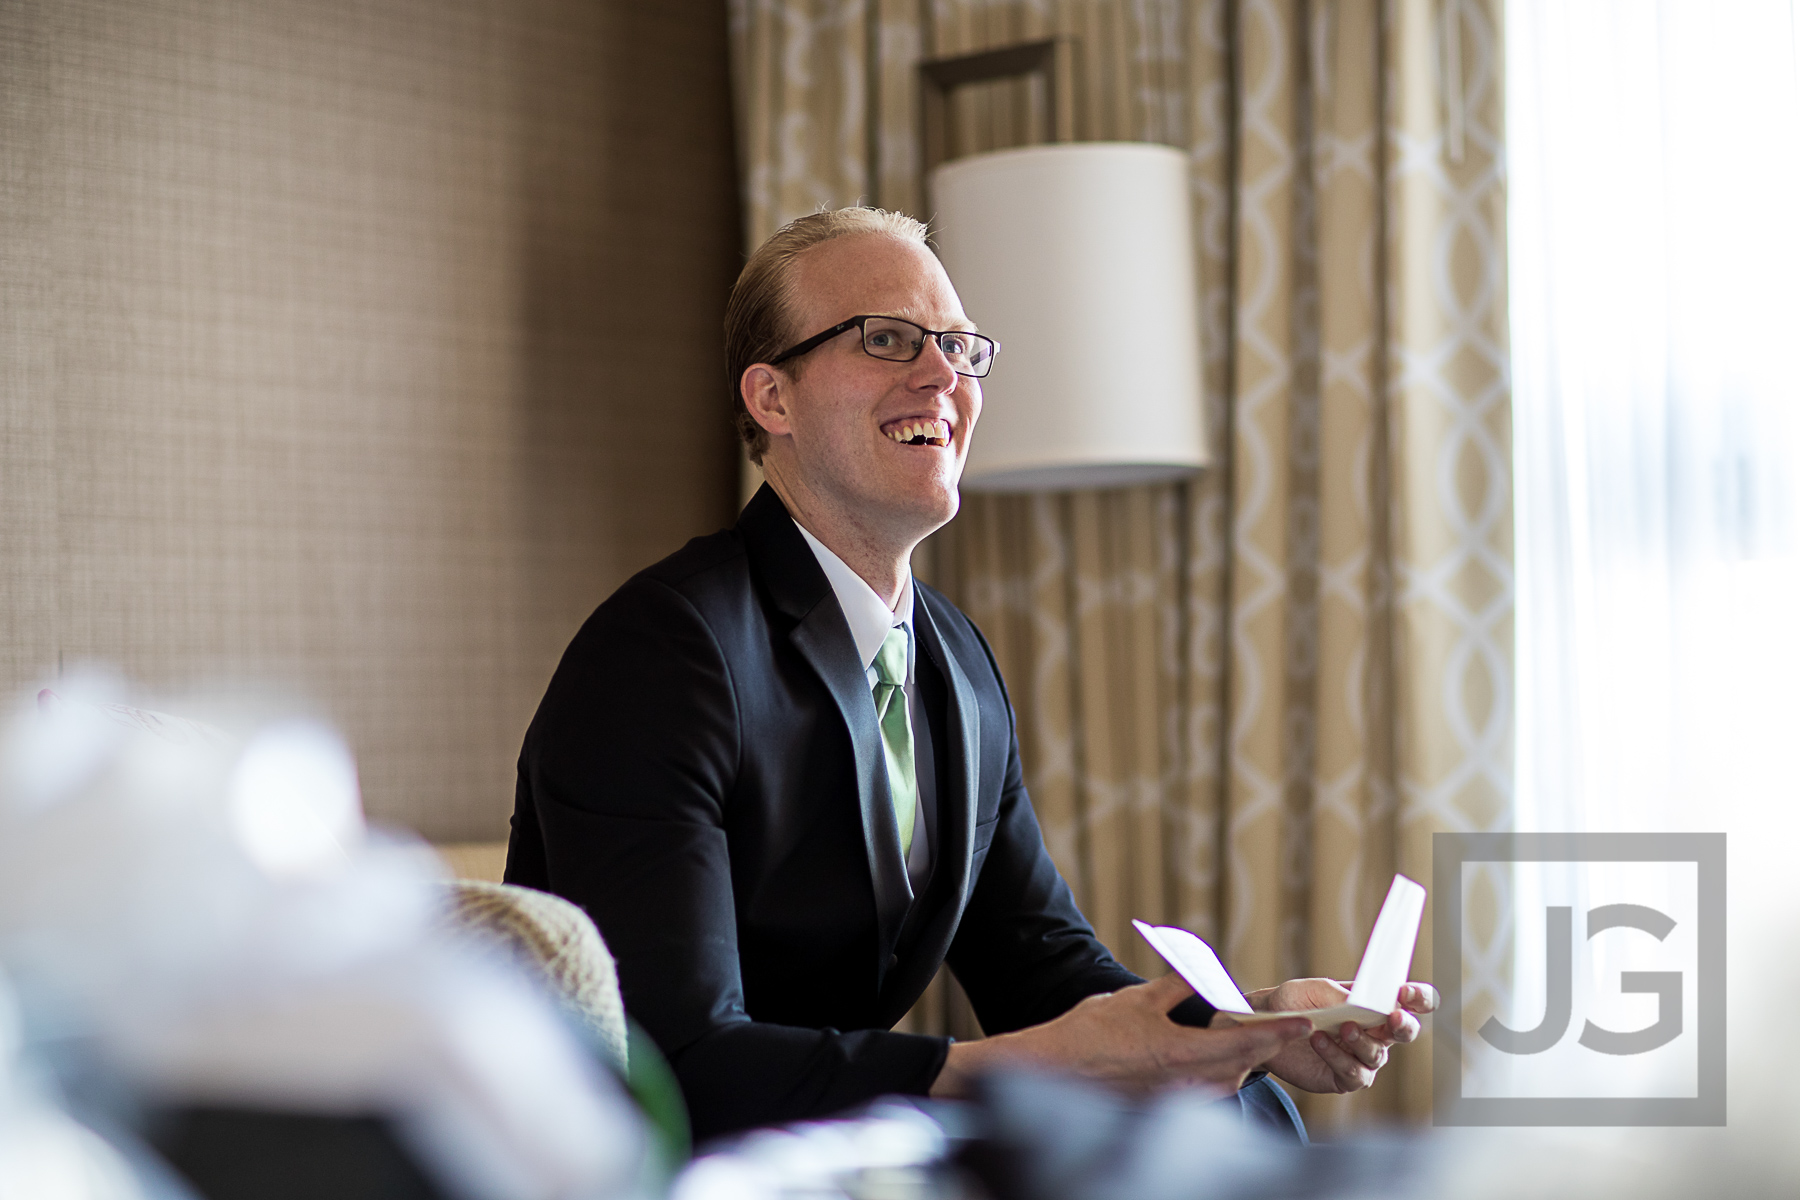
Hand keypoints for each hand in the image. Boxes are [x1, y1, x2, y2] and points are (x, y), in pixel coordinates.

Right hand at [930, 973, 1311, 1099]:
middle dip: (1261, 1048)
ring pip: (1223, 1083)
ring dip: (1238, 1064)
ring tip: (1246, 1043)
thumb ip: (1174, 988)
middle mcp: (1184, 1082)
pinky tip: (1208, 1063)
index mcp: (1182, 1052)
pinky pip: (1201, 1092)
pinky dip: (1214, 1076)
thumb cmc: (1090, 1032)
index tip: (1302, 1024)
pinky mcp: (1159, 1106)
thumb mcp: (1135, 1000)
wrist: (1052, 1069)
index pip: (1245, 1045)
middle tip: (1279, 1029)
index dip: (1277, 1034)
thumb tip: (1201, 972)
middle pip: (1240, 1068)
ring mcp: (1172, 1098)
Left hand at [1241, 979, 1439, 1093]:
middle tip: (1392, 1017)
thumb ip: (1338, 995)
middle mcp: (1374, 1032)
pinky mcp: (1344, 1078)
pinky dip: (1338, 1057)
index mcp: (1373, 1004)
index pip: (1410, 1001)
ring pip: (1377, 1054)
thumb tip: (1362, 1005)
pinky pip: (1354, 1073)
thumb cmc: (1292, 1002)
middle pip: (1405, 1032)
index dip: (1417, 997)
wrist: (1264, 1027)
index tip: (1405, 992)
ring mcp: (1361, 1057)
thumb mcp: (1311, 990)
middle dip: (1404, 1025)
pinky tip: (1318, 1041)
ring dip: (1362, 1041)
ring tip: (1341, 1028)